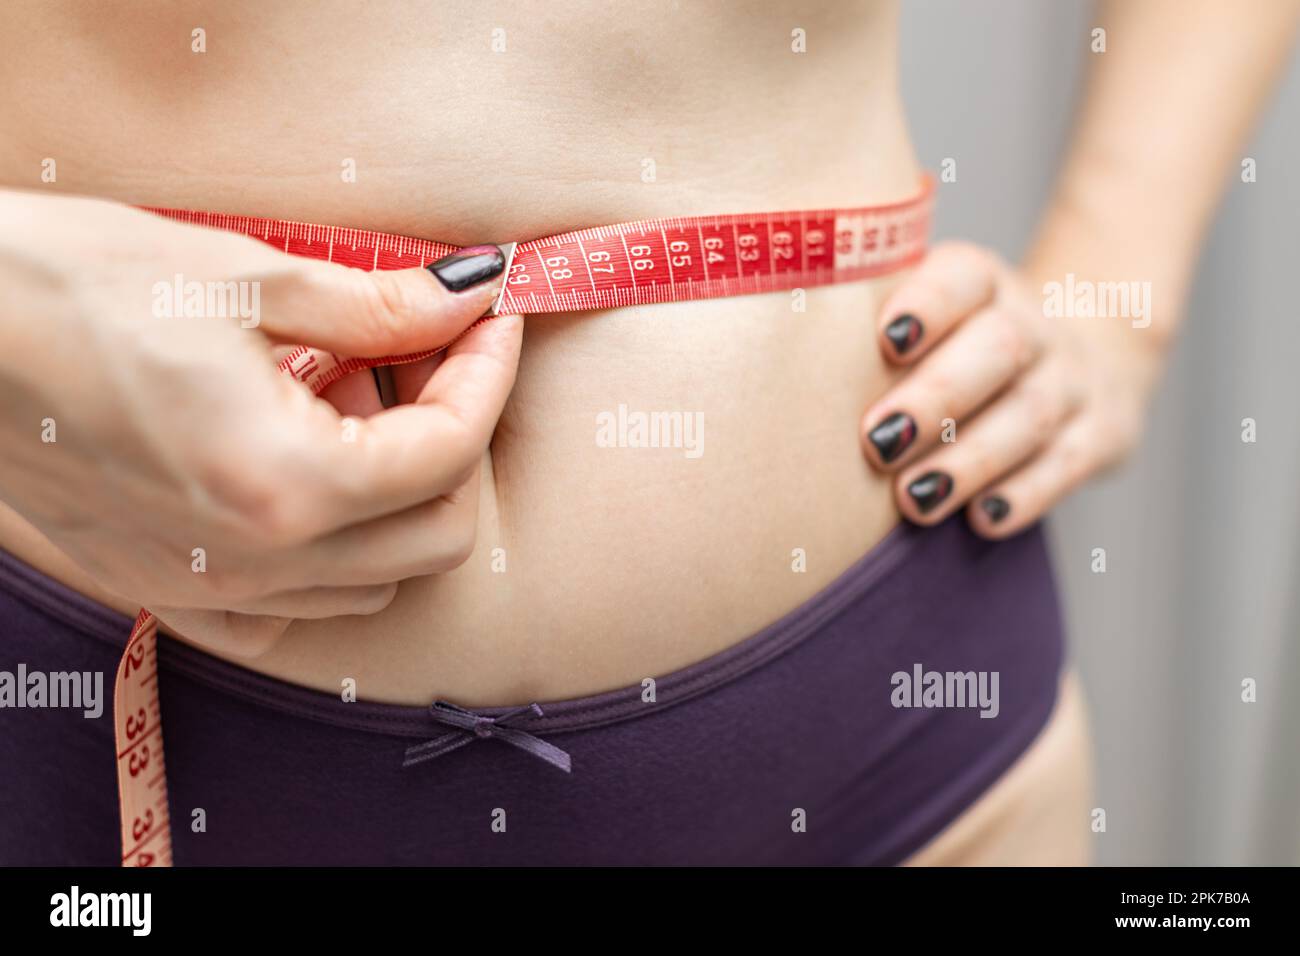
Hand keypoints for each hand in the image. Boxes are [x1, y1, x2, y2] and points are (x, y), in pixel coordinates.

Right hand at [0, 190, 521, 654]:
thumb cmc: (72, 287)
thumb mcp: (245, 278)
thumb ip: (380, 307)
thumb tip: (468, 298)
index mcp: (288, 484)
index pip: (451, 451)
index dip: (489, 372)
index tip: (491, 316)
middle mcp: (258, 561)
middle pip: (436, 535)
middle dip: (456, 439)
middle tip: (420, 357)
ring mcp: (210, 589)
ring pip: (376, 581)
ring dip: (396, 494)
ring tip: (346, 400)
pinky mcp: (165, 589)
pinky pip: (291, 610)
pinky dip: (328, 555)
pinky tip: (298, 474)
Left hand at [861, 242, 1161, 535]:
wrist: (1086, 361)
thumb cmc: (959, 349)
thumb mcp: (929, 319)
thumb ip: (869, 327)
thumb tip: (768, 358)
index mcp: (983, 283)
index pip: (964, 276)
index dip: (929, 304)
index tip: (885, 339)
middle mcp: (1034, 325)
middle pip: (997, 350)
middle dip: (936, 398)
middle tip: (876, 443)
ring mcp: (1073, 379)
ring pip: (1030, 415)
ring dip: (971, 460)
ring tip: (915, 499)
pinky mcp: (1102, 434)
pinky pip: (1069, 464)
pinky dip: (1027, 495)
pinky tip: (984, 520)